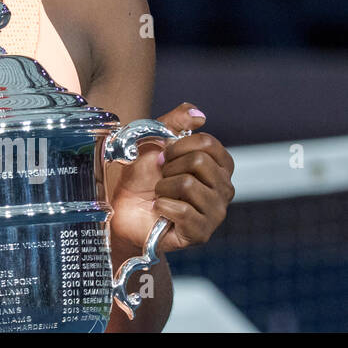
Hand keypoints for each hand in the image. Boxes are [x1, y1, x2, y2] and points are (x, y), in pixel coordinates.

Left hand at [109, 102, 234, 252]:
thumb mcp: (154, 143)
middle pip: (199, 162)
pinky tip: (160, 210)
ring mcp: (216, 213)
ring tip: (161, 194)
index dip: (179, 146)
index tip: (164, 155)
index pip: (209, 144)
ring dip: (164, 187)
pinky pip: (182, 210)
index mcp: (219, 166)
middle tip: (162, 178)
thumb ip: (175, 122)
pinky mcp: (202, 233)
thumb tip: (199, 114)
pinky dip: (162, 206)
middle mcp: (224, 189)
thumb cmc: (142, 177)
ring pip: (188, 185)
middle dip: (169, 167)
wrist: (123, 209)